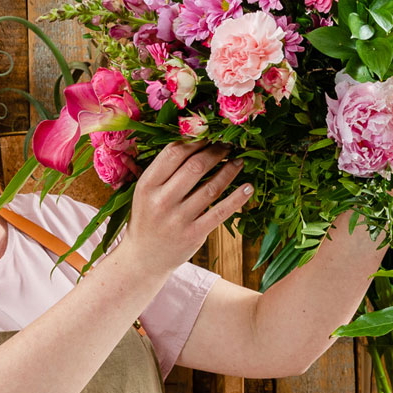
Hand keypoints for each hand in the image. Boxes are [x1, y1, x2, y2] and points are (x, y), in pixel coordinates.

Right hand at [112, 141, 251, 273]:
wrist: (143, 258)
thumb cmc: (148, 217)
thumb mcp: (146, 192)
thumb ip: (165, 170)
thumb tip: (196, 140)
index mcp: (147, 185)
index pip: (173, 153)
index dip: (195, 140)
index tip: (209, 134)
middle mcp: (161, 201)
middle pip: (195, 166)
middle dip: (215, 151)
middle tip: (228, 145)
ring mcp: (178, 219)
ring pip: (211, 187)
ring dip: (229, 170)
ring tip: (239, 161)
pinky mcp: (194, 234)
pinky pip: (221, 212)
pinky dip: (237, 198)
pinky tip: (249, 187)